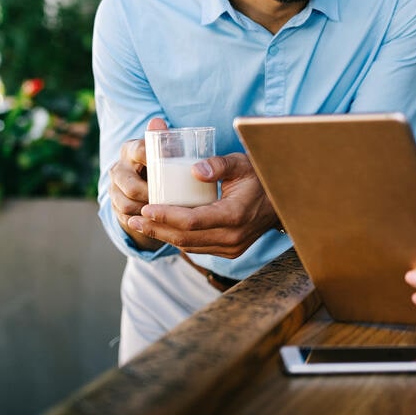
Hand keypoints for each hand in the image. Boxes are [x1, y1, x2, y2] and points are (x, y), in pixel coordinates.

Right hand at [109, 116, 163, 249]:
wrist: (146, 183)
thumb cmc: (162, 162)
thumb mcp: (165, 150)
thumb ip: (164, 137)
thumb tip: (158, 121)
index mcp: (130, 149)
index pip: (140, 151)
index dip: (152, 160)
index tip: (168, 169)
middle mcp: (118, 169)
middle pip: (131, 186)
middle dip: (151, 195)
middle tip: (171, 200)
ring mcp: (114, 189)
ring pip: (127, 204)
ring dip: (146, 211)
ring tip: (165, 213)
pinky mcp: (115, 208)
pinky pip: (127, 218)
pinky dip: (141, 221)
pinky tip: (155, 221)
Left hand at [130, 150, 279, 257]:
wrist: (282, 202)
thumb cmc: (259, 177)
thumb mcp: (241, 163)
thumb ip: (218, 164)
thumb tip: (194, 170)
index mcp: (235, 215)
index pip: (192, 221)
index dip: (166, 216)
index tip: (145, 208)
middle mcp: (232, 237)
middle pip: (185, 238)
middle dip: (156, 228)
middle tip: (133, 219)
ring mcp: (231, 247)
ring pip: (189, 246)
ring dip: (163, 235)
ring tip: (140, 224)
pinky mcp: (229, 251)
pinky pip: (197, 247)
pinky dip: (178, 238)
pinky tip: (163, 228)